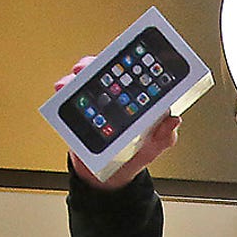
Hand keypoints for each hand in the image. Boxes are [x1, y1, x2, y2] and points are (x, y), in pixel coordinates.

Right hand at [55, 58, 180, 191]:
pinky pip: (71, 98)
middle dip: (97, 64)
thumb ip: (165, 136)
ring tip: (75, 76)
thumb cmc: (133, 157)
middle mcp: (115, 97)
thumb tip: (174, 120)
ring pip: (86, 80)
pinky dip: (65, 91)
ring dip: (79, 75)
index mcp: (135, 101)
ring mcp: (97, 103)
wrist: (107, 178)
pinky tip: (62, 88)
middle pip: (106, 71)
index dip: (129, 63)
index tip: (124, 58)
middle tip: (91, 65)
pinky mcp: (81, 112)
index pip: (132, 75)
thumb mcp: (153, 148)